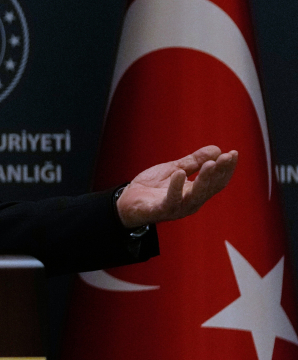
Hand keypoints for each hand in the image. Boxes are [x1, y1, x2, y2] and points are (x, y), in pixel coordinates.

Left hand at [116, 146, 237, 227]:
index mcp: (195, 192)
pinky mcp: (160, 210)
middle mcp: (190, 202)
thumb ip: (193, 162)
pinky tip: (179, 174)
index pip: (216, 181)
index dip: (226, 169)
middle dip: (219, 172)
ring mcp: (176, 208)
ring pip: (195, 196)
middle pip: (209, 188)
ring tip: (210, 164)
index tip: (234, 153)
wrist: (126, 201)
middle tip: (226, 156)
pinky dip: (175, 188)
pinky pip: (170, 200)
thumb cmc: (152, 188)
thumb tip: (216, 149)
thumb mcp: (174, 169)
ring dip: (204, 180)